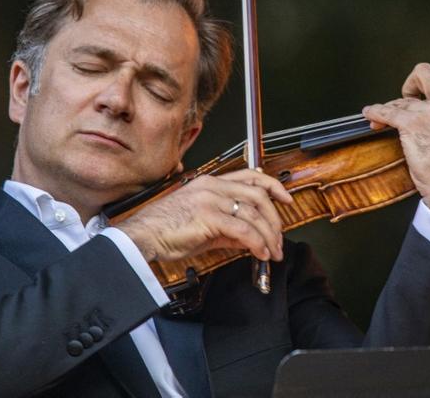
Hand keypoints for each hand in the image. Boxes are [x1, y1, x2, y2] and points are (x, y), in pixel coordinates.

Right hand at [117, 168, 293, 263]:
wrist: (143, 236)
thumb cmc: (166, 229)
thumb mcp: (202, 224)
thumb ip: (228, 227)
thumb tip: (249, 239)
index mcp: (210, 183)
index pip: (250, 175)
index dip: (273, 185)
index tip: (286, 198)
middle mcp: (212, 186)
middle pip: (258, 194)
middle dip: (274, 218)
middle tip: (278, 238)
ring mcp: (210, 199)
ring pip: (254, 212)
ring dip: (268, 234)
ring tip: (271, 252)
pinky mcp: (208, 216)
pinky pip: (243, 229)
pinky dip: (257, 242)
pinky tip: (259, 254)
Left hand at [363, 59, 429, 236]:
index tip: (426, 88)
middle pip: (425, 70)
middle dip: (411, 82)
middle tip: (407, 97)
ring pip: (403, 97)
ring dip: (392, 107)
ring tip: (387, 118)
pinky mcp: (413, 123)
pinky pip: (386, 111)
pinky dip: (375, 112)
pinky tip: (371, 115)